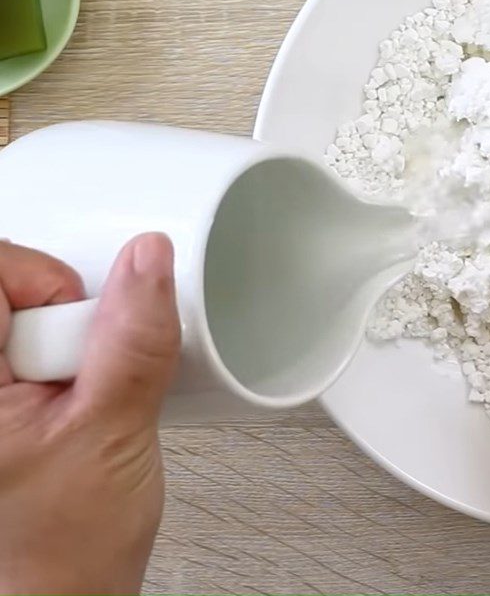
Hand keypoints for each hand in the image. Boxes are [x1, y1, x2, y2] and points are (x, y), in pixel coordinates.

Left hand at [0, 234, 180, 594]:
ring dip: (75, 343)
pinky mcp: (6, 400)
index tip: (82, 332)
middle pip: (13, 289)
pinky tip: (80, 401)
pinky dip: (73, 360)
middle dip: (68, 320)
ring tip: (83, 400)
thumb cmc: (57, 557)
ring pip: (30, 315)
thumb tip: (148, 260)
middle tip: (85, 380)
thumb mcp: (113, 435)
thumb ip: (133, 341)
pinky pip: (35, 344)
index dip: (49, 283)